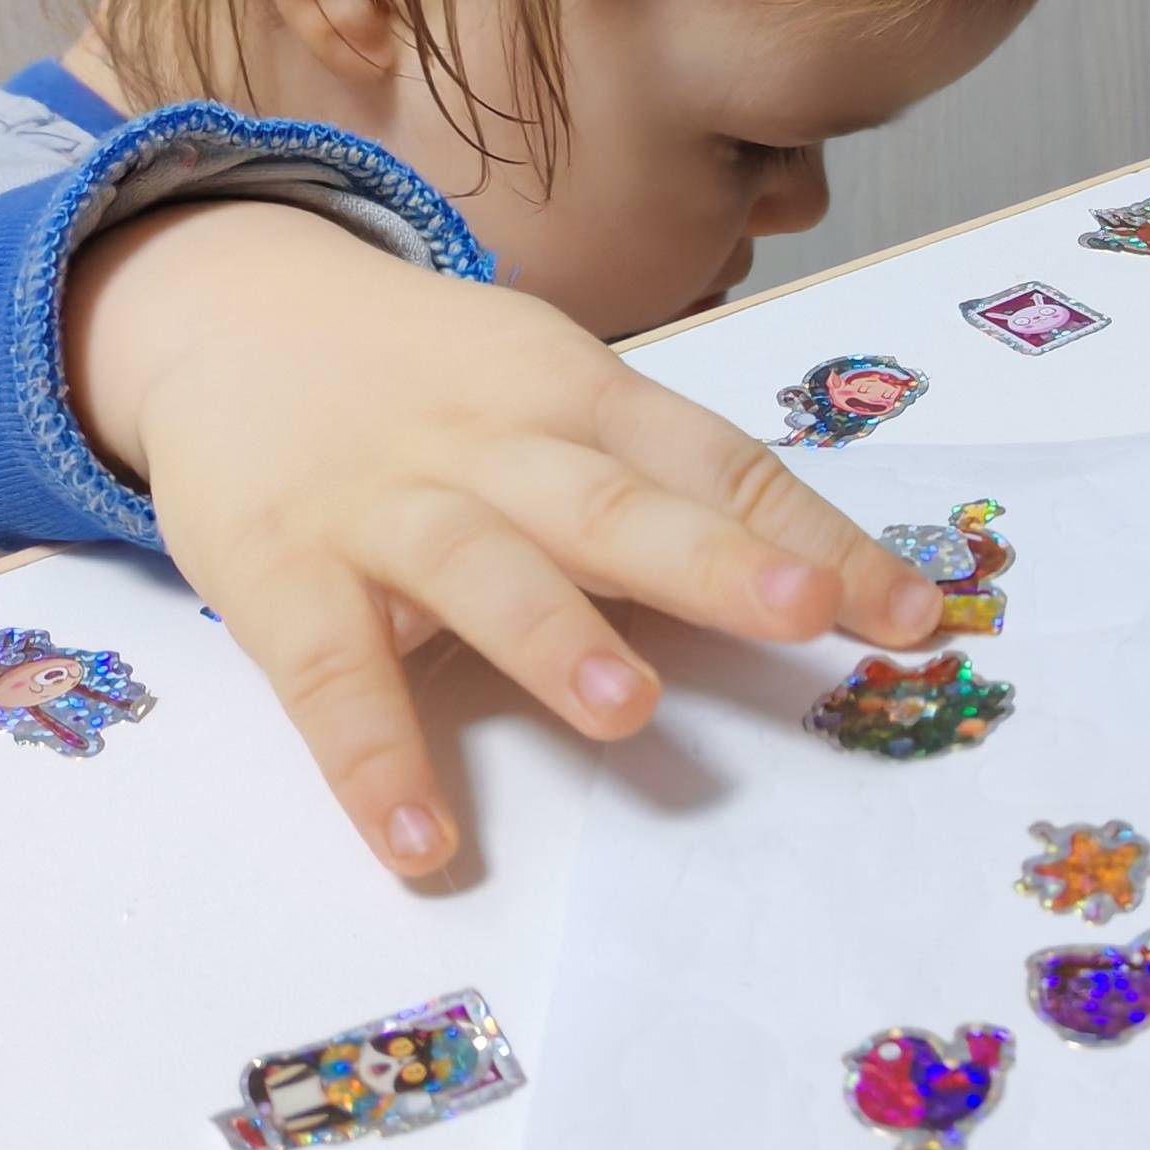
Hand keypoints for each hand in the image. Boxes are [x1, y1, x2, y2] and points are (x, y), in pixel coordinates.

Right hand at [66, 201, 941, 873]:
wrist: (231, 311)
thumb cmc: (439, 385)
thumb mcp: (557, 397)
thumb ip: (666, 484)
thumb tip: (824, 582)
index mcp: (583, 398)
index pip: (718, 465)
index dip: (816, 535)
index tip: (917, 614)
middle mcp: (495, 445)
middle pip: (613, 503)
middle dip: (713, 559)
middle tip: (805, 613)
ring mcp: (384, 506)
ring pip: (478, 567)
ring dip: (553, 635)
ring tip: (629, 710)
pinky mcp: (279, 571)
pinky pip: (328, 673)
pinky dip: (372, 758)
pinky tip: (422, 839)